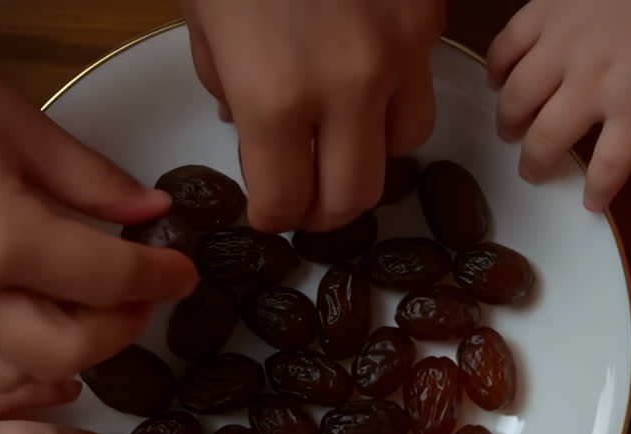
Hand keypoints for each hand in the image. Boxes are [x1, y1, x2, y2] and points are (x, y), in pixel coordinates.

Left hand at [179, 0, 444, 231]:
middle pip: (356, 194)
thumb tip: (250, 128)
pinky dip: (397, 99)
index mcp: (272, 97)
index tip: (268, 211)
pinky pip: (424, 87)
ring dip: (370, 154)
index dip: (274, 216)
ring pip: (406, 147)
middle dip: (325, 208)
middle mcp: (346, 88)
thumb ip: (227, 87)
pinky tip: (368, 80)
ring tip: (342, 137)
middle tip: (306, 198)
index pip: (287, 202)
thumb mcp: (202, 23)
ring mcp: (399, 52)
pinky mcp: (428, 17)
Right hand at [487, 0, 630, 210]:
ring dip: (509, 122)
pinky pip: (505, 47)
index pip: (608, 168)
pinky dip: (496, 69)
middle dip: (535, 164)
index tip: (589, 203)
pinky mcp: (543, 13)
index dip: (596, 193)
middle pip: (547, 140)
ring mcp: (563, 47)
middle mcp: (592, 84)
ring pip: (517, 98)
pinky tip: (499, 81)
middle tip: (532, 170)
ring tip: (511, 130)